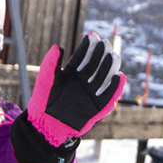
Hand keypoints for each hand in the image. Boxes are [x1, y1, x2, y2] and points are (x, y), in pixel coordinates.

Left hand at [27, 33, 125, 147]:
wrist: (46, 125)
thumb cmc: (43, 102)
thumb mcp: (45, 81)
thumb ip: (50, 64)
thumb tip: (57, 46)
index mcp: (72, 74)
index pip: (83, 57)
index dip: (88, 47)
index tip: (92, 37)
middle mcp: (84, 82)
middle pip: (96, 65)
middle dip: (101, 54)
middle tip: (105, 44)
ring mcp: (91, 94)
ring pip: (104, 78)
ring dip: (109, 67)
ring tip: (113, 56)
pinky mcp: (97, 108)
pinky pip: (109, 97)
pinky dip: (115, 88)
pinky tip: (119, 77)